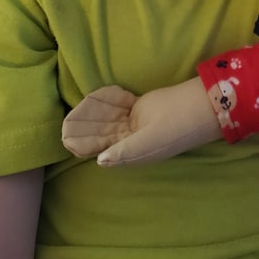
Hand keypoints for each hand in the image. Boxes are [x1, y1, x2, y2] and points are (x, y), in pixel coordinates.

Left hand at [62, 79, 221, 166]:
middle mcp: (128, 138)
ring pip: (107, 117)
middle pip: (101, 131)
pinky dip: (106, 99)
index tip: (66, 138)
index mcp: (129, 152)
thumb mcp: (146, 146)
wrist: (192, 111)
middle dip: (84, 127)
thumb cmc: (171, 132)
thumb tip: (100, 161)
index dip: (84, 143)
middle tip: (65, 123)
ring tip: (74, 111)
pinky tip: (93, 97)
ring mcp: (133, 121)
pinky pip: (118, 103)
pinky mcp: (138, 106)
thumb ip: (123, 152)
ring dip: (91, 113)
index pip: (100, 148)